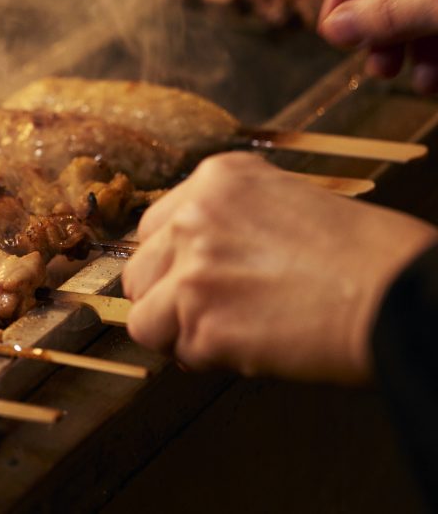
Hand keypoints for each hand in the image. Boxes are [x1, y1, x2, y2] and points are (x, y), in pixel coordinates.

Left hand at [122, 152, 437, 383]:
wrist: (397, 295)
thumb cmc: (363, 258)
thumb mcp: (286, 204)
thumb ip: (229, 224)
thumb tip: (190, 266)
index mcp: (218, 178)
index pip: (157, 226)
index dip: (176, 263)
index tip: (203, 281)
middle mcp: (194, 213)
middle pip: (139, 268)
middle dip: (167, 297)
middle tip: (212, 314)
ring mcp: (191, 265)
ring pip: (142, 313)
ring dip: (176, 331)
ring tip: (228, 333)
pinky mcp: (197, 316)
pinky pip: (170, 347)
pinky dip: (197, 357)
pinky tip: (241, 348)